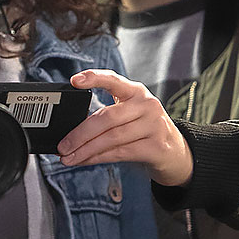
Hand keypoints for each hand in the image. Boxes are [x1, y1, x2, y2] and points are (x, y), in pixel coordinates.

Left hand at [57, 69, 193, 186]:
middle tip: (62, 145)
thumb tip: (69, 132)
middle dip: (80, 134)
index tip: (74, 81)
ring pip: (111, 138)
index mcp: (136, 91)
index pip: (113, 79)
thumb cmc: (143, 130)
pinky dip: (98, 158)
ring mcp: (154, 125)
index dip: (94, 78)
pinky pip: (121, 153)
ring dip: (86, 150)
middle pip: (107, 117)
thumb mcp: (130, 114)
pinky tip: (86, 161)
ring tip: (69, 158)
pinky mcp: (156, 147)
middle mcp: (147, 105)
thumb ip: (106, 116)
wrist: (176, 152)